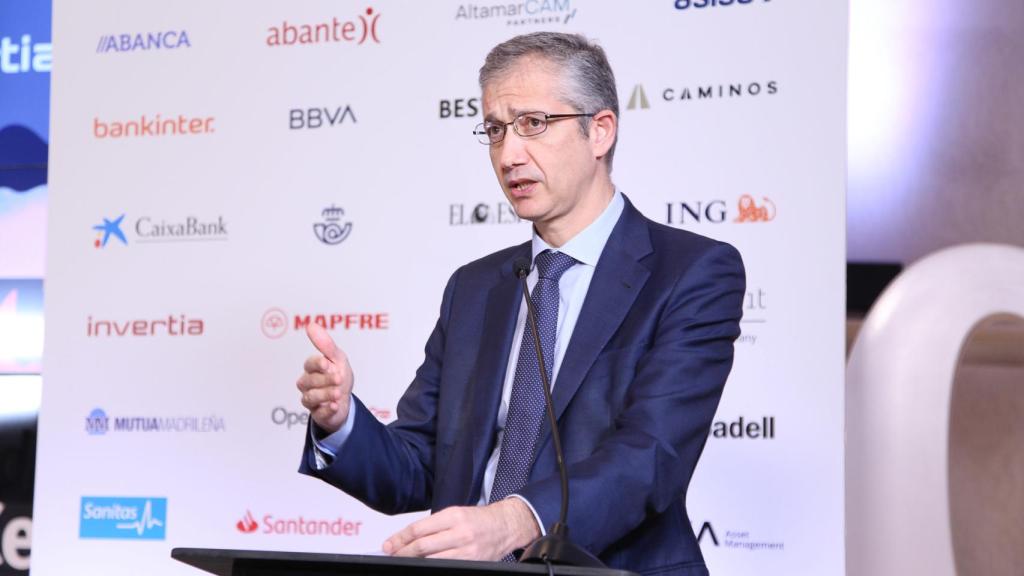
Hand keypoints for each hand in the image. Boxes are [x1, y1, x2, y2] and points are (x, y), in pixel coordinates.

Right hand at [296, 322, 353, 434]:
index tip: (327, 363)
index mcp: (312, 368)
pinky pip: (319, 413)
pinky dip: (328, 409)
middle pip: (309, 382)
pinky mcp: (317, 414)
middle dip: (324, 380)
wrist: (345, 399)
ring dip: (326, 394)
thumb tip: (310, 325)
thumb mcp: (338, 358)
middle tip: (338, 378)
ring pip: (310, 398)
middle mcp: (307, 383)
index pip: (309, 364)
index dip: (317, 364)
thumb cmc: (339, 375)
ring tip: (339, 393)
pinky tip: (336, 405)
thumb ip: (325, 344)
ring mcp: (310, 399)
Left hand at [383, 499, 540, 560]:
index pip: (419, 529)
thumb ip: (433, 525)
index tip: (389, 544)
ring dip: (414, 561)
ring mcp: (467, 551)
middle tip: (392, 554)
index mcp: (454, 516)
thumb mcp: (456, 514)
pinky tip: (424, 565)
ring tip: (405, 560)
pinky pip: (445, 567)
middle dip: (402, 552)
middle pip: (422, 547)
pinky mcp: (471, 563)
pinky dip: (431, 566)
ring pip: (431, 560)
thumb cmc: (479, 519)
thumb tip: (407, 537)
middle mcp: (460, 533)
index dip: (400, 539)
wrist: (505, 527)